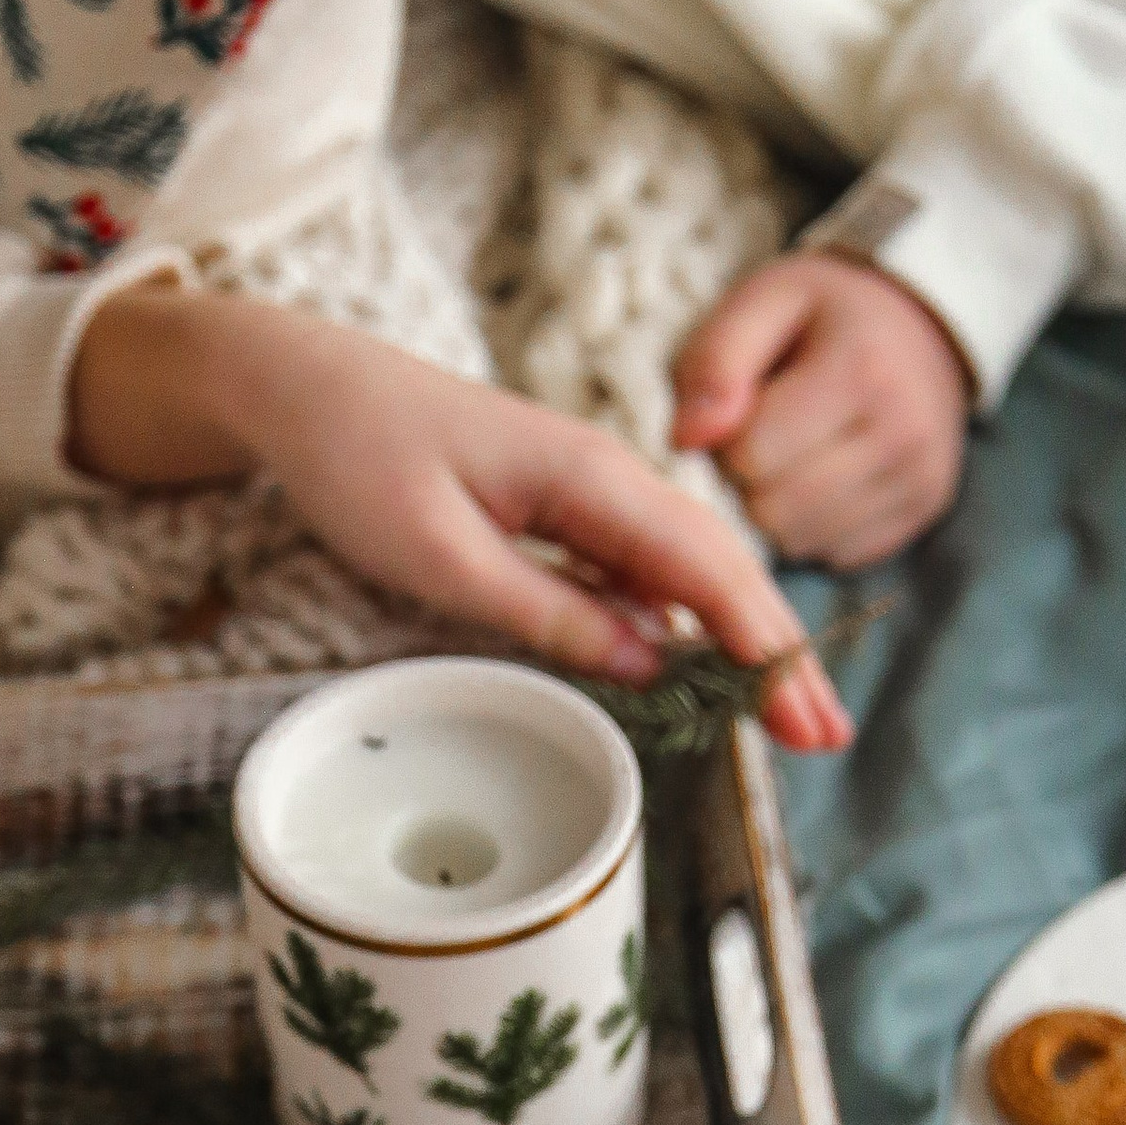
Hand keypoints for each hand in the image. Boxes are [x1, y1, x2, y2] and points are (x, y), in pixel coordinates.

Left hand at [70, 289, 850, 750]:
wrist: (301, 387)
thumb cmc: (358, 458)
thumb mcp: (441, 555)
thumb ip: (545, 610)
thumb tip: (646, 660)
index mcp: (589, 478)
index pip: (707, 571)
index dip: (763, 649)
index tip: (803, 717)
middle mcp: (607, 478)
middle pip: (720, 571)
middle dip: (778, 654)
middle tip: (824, 737)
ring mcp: (588, 494)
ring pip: (688, 573)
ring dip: (741, 643)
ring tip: (784, 716)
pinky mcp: (562, 511)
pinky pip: (642, 571)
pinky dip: (684, 622)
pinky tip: (703, 671)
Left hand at [672, 249, 970, 569]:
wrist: (920, 327)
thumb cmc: (823, 315)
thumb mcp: (763, 302)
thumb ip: (714, 363)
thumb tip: (686, 441)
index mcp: (860, 368)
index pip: (750, 455)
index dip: (728, 437)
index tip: (746, 406)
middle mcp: (903, 431)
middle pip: (771, 508)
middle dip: (749, 477)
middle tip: (769, 431)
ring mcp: (919, 478)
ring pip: (798, 541)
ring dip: (778, 506)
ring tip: (797, 450)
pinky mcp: (924, 511)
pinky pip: (833, 554)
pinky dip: (815, 524)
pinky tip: (827, 475)